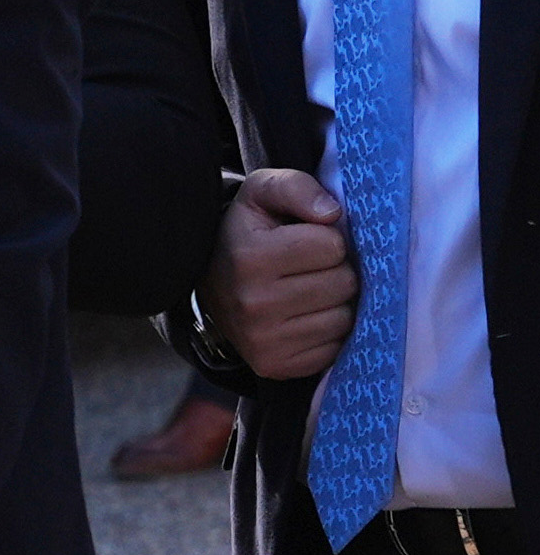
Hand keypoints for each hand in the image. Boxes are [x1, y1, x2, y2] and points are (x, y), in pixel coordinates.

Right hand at [210, 167, 356, 380]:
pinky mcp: (276, 366)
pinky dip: (328, 332)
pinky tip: (305, 319)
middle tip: (307, 270)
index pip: (331, 246)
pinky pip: (335, 347)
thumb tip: (333, 213)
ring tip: (306, 293)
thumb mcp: (262, 196)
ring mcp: (264, 340)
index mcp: (250, 258)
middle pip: (343, 283)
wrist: (211, 288)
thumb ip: (297, 188)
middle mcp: (254, 302)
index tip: (302, 241)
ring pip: (344, 317)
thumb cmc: (247, 235)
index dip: (325, 239)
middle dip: (334, 272)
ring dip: (334, 303)